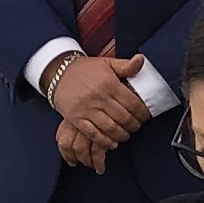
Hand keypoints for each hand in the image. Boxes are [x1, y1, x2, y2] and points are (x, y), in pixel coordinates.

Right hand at [44, 52, 149, 171]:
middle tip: (137, 127)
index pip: (132, 103)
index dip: (142, 113)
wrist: (58, 72)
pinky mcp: (76, 118)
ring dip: (122, 135)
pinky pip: (93, 134)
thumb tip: (141, 59)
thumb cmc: (86, 69)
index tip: (145, 117)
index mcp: (109, 83)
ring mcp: (87, 109)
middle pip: (124, 118)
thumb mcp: (107, 63)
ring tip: (126, 134)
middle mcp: (99, 97)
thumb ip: (126, 65)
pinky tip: (112, 143)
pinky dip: (105, 141)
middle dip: (134, 125)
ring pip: (110, 128)